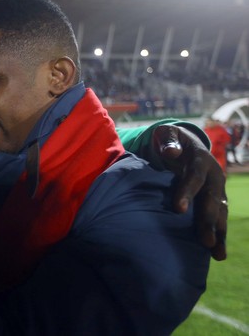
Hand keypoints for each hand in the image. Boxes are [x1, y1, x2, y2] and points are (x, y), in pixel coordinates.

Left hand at [153, 124, 226, 260]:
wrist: (185, 143)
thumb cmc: (171, 141)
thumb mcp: (167, 134)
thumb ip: (168, 141)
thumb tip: (171, 151)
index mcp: (201, 159)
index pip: (195, 177)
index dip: (187, 192)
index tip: (178, 209)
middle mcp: (214, 176)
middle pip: (212, 199)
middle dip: (209, 220)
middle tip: (206, 241)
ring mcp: (217, 189)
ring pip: (220, 212)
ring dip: (219, 233)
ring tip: (217, 253)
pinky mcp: (215, 200)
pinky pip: (218, 218)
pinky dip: (219, 234)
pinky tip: (216, 253)